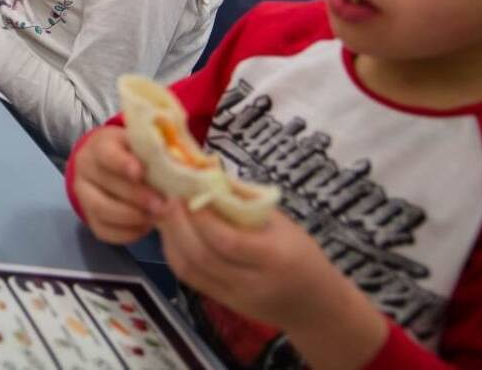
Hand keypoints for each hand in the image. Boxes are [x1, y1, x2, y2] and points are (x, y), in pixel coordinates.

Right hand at [70, 127, 161, 243]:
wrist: (111, 167)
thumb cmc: (134, 153)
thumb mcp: (142, 144)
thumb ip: (156, 152)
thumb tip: (179, 166)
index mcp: (99, 146)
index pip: (106, 153)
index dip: (122, 163)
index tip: (140, 172)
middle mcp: (85, 169)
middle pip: (107, 184)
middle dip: (138, 197)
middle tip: (163, 205)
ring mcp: (83, 195)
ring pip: (102, 209)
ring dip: (132, 216)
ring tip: (156, 216)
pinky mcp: (89, 218)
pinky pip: (105, 230)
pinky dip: (128, 232)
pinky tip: (146, 226)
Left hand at [154, 197, 388, 361]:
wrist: (317, 307)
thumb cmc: (303, 256)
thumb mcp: (283, 224)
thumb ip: (245, 202)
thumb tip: (206, 173)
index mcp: (273, 258)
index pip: (226, 240)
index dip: (200, 217)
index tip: (185, 191)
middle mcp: (251, 282)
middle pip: (201, 256)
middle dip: (177, 224)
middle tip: (166, 197)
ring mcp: (234, 296)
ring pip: (189, 269)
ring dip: (170, 237)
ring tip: (164, 210)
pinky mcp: (222, 302)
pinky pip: (189, 278)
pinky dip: (174, 253)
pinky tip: (172, 233)